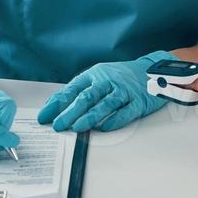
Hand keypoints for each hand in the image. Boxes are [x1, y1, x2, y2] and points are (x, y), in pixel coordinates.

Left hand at [37, 51, 175, 132]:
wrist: (152, 69)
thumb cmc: (121, 77)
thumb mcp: (99, 78)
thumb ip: (79, 91)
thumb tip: (55, 106)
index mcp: (95, 75)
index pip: (72, 89)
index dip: (57, 103)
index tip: (45, 116)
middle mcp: (108, 81)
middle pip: (87, 97)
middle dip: (70, 112)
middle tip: (58, 125)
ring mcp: (124, 90)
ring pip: (105, 104)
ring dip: (90, 116)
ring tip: (77, 127)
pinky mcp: (139, 101)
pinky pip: (126, 111)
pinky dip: (115, 120)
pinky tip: (105, 127)